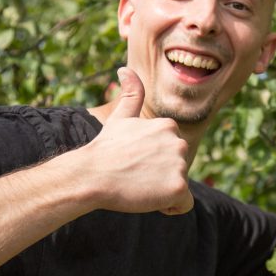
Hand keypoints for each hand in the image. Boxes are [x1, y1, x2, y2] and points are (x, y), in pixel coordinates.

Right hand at [81, 68, 194, 214]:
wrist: (92, 175)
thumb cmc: (104, 149)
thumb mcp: (120, 117)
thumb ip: (131, 93)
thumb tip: (125, 69)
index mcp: (168, 126)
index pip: (171, 153)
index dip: (153, 162)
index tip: (133, 162)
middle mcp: (179, 142)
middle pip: (177, 169)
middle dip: (159, 176)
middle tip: (134, 175)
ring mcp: (179, 164)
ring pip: (178, 186)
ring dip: (161, 191)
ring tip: (138, 185)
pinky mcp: (178, 186)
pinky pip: (183, 204)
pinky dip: (168, 206)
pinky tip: (148, 198)